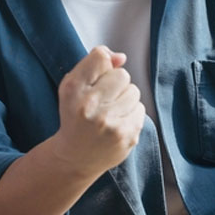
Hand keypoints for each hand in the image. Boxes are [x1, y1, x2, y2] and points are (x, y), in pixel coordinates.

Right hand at [49, 46, 144, 177]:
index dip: (102, 65)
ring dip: (125, 98)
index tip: (96, 79)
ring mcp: (110, 123)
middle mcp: (90, 106)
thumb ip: (94, 64)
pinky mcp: (127, 136)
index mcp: (73, 90)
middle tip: (104, 99)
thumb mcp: (73, 86)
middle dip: (116, 83)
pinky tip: (118, 122)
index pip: (100, 57)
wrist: (75, 157)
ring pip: (134, 91)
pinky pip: (141, 109)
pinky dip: (131, 113)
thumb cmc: (76, 115)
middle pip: (122, 74)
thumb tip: (121, 57)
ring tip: (111, 111)